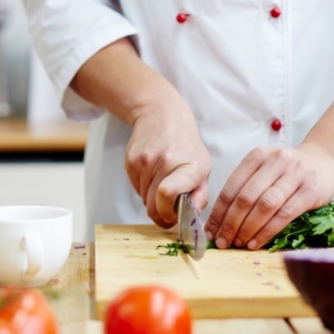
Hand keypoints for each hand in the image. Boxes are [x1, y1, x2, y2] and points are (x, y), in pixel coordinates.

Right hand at [125, 100, 211, 227]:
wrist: (161, 114)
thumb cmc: (185, 145)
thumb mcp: (202, 166)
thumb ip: (200, 195)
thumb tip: (192, 218)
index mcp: (188, 166)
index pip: (167, 194)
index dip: (168, 213)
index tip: (173, 217)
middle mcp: (164, 162)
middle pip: (153, 205)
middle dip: (160, 215)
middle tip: (168, 211)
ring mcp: (144, 161)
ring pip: (144, 200)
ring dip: (153, 200)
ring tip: (163, 183)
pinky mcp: (130, 161)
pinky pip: (136, 189)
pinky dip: (144, 189)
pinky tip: (153, 174)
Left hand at [205, 144, 333, 249]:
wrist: (324, 162)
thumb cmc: (287, 172)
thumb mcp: (264, 171)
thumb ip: (244, 190)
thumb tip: (218, 223)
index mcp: (257, 156)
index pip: (231, 188)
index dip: (218, 213)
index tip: (210, 232)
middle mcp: (276, 161)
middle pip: (246, 198)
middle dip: (230, 224)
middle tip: (222, 241)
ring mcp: (295, 174)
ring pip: (264, 206)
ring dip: (248, 229)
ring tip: (238, 243)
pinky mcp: (310, 190)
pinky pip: (284, 215)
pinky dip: (267, 231)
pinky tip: (256, 242)